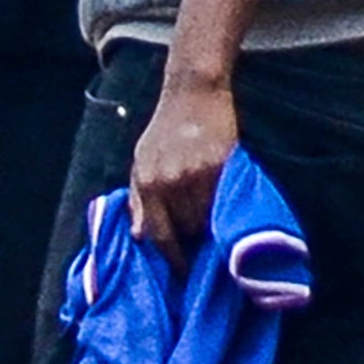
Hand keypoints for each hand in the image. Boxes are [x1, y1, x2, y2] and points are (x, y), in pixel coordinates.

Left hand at [127, 66, 241, 254]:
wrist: (193, 93)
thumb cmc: (164, 130)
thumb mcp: (141, 160)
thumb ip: (139, 199)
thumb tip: (138, 236)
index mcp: (148, 181)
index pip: (159, 233)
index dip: (172, 257)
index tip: (182, 271)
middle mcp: (171, 181)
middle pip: (186, 230)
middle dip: (192, 241)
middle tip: (200, 248)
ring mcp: (198, 173)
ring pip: (207, 219)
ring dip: (209, 227)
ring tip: (213, 228)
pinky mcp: (222, 166)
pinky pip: (224, 201)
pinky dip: (223, 211)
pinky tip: (224, 211)